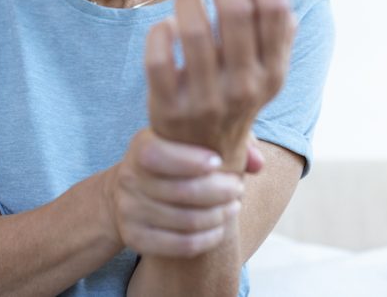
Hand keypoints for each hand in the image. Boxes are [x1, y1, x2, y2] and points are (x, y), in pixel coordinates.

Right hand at [105, 128, 244, 257]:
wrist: (129, 194)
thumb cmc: (173, 161)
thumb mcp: (188, 142)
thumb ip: (229, 141)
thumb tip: (257, 163)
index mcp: (140, 147)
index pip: (159, 155)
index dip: (192, 160)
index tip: (219, 162)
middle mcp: (129, 179)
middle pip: (182, 191)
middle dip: (220, 191)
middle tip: (238, 188)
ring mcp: (130, 211)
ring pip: (187, 221)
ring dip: (219, 216)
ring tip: (233, 207)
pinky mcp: (135, 238)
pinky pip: (181, 244)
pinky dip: (208, 239)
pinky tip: (220, 228)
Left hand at [145, 0, 295, 170]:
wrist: (201, 162)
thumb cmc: (232, 101)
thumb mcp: (264, 77)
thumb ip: (274, 38)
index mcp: (273, 73)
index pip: (274, 11)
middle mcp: (245, 86)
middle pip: (237, 14)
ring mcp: (207, 99)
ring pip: (196, 34)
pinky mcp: (170, 107)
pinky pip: (159, 60)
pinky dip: (160, 33)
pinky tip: (164, 22)